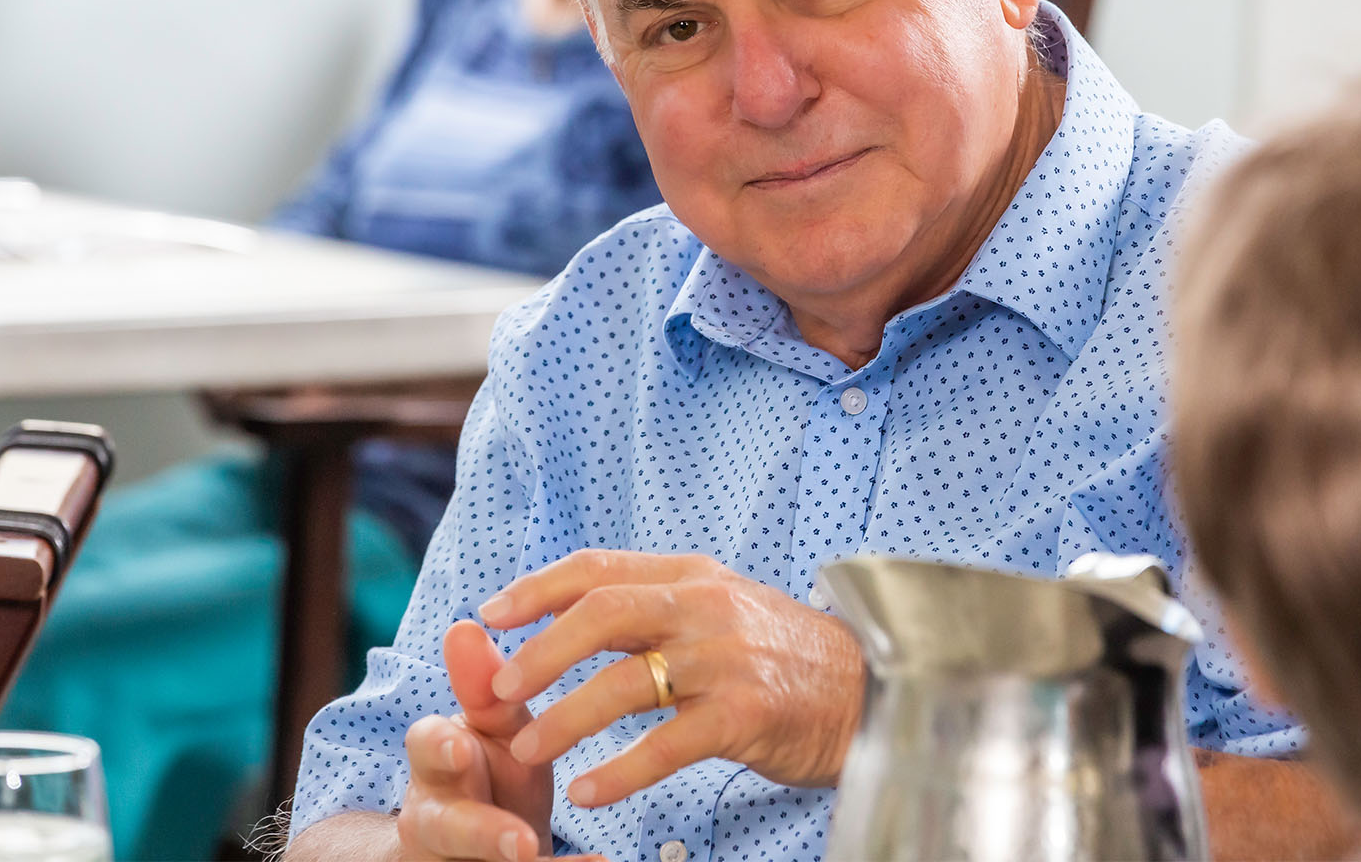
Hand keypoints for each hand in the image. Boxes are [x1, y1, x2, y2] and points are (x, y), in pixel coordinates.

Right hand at [396, 620, 553, 860]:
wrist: (479, 850)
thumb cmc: (490, 773)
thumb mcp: (491, 730)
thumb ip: (483, 687)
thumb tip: (462, 626)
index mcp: (437, 763)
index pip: (426, 748)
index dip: (438, 747)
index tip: (460, 745)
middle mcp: (435, 816)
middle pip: (444, 826)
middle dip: (477, 831)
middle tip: (517, 838)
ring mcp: (457, 857)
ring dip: (509, 858)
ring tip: (538, 853)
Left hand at [479, 550, 865, 808]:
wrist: (869, 689)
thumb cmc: (784, 655)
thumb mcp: (722, 608)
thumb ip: (656, 606)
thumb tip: (572, 612)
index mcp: (692, 575)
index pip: (599, 567)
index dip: (538, 588)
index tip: (490, 614)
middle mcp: (705, 607)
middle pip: (601, 612)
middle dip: (539, 651)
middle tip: (500, 688)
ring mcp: (726, 659)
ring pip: (624, 683)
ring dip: (565, 719)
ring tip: (528, 748)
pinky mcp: (745, 714)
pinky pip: (665, 745)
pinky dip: (620, 772)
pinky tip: (588, 792)